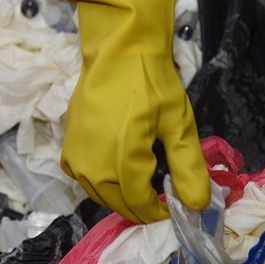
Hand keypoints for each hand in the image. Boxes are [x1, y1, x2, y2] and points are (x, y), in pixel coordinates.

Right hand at [61, 48, 210, 223]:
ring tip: (146, 184)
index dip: (159, 212)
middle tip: (164, 196)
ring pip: (100, 196)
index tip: (176, 206)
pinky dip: (103, 185)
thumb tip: (197, 206)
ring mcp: (75, 160)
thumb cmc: (151, 84)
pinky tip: (120, 171)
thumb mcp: (179, 124)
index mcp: (121, 161)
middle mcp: (92, 166)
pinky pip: (85, 181)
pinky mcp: (66, 150)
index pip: (140, 206)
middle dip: (142, 207)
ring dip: (123, 197)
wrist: (117, 51)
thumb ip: (188, 167)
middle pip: (119, 205)